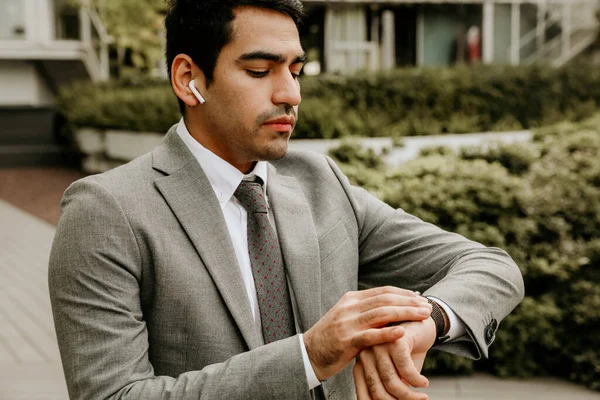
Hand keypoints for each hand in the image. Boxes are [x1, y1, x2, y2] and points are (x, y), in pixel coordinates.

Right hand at [303, 286, 431, 380]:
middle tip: (427, 307)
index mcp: (350, 299)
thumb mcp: (346, 317)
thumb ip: (364, 310)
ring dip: (405, 313)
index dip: (403, 294)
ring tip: (422, 316)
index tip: (419, 298)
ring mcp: (347, 324)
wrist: (308, 353)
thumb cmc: (331, 338)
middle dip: (409, 302)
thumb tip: (388, 305)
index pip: (382, 291)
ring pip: (381, 314)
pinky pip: (370, 335)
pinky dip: (387, 333)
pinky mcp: (346, 341)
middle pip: (385, 300)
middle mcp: (349, 308)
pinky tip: (402, 332)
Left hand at [353, 318, 435, 399]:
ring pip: (391, 382)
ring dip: (410, 395)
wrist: (420, 325)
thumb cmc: (406, 353)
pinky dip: (417, 380)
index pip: (364, 394)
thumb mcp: (397, 375)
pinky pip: (405, 369)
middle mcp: (365, 355)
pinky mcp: (394, 339)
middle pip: (377, 390)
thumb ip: (390, 389)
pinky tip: (424, 383)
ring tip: (423, 397)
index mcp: (361, 365)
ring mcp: (378, 345)